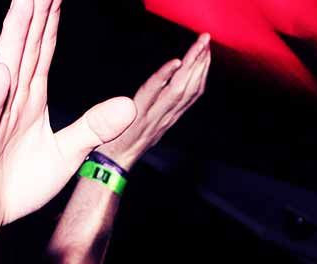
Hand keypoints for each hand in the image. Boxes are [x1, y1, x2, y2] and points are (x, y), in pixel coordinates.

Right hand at [0, 0, 136, 263]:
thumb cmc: (15, 185)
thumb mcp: (66, 155)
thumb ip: (94, 127)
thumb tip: (130, 104)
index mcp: (30, 101)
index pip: (43, 52)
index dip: (51, 21)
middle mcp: (8, 101)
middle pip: (24, 50)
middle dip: (33, 14)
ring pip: (3, 72)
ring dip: (13, 39)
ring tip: (24, 5)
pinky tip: (2, 73)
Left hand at [95, 33, 210, 169]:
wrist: (109, 169)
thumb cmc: (119, 146)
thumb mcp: (141, 127)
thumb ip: (150, 108)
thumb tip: (154, 91)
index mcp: (166, 119)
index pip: (189, 94)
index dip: (200, 73)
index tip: (206, 53)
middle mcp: (163, 119)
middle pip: (188, 88)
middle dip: (200, 63)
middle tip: (207, 40)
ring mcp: (152, 119)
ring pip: (177, 90)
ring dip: (190, 66)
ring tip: (199, 47)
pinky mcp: (137, 120)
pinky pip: (153, 95)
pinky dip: (165, 78)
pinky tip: (175, 63)